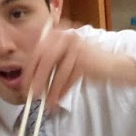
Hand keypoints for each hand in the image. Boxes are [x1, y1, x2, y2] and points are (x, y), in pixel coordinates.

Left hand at [21, 24, 135, 110]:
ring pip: (57, 70)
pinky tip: (58, 99)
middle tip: (32, 95)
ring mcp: (76, 45)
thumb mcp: (63, 58)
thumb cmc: (85, 63)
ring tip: (47, 103)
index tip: (23, 85)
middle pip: (45, 58)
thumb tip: (28, 81)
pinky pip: (69, 76)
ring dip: (51, 89)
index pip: (37, 51)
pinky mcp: (85, 58)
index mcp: (57, 33)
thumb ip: (47, 63)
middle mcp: (66, 35)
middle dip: (36, 79)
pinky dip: (62, 90)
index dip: (29, 70)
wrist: (111, 65)